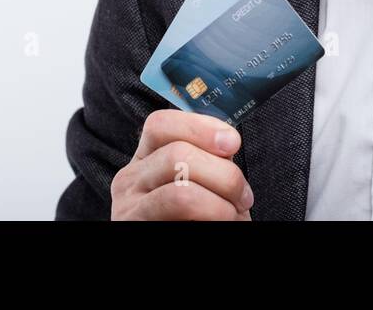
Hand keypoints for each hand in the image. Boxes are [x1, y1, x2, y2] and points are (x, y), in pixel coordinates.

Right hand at [110, 109, 252, 219]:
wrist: (192, 248)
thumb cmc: (200, 216)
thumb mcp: (202, 181)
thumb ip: (209, 159)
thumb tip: (226, 140)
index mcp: (146, 159)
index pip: (161, 124)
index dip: (200, 127)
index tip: (232, 142)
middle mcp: (130, 179)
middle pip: (177, 154)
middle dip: (223, 175)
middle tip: (242, 197)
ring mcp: (129, 208)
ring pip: (181, 193)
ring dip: (219, 205)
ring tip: (232, 215)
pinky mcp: (135, 229)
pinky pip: (181, 216)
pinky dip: (211, 218)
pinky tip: (217, 224)